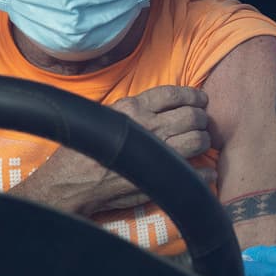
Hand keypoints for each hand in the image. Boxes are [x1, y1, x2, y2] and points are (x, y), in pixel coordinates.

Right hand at [16, 85, 214, 215]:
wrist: (71, 181)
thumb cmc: (84, 149)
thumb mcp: (106, 116)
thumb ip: (133, 110)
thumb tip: (157, 107)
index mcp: (134, 108)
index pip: (173, 94)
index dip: (193, 96)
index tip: (200, 99)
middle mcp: (149, 126)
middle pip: (192, 116)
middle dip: (201, 119)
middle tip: (201, 124)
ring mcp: (156, 151)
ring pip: (198, 140)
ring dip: (204, 141)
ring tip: (200, 143)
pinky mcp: (159, 176)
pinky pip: (195, 171)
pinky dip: (204, 171)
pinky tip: (204, 170)